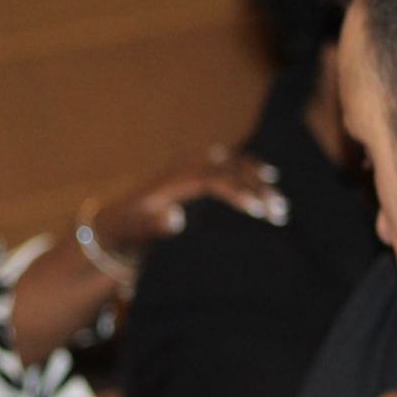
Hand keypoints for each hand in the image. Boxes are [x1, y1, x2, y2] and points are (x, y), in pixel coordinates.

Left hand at [94, 146, 287, 252]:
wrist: (116, 220)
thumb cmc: (127, 229)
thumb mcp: (135, 231)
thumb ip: (153, 225)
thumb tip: (175, 216)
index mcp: (172, 181)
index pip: (211, 178)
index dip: (235, 191)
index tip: (256, 210)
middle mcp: (185, 167)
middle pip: (229, 170)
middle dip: (256, 190)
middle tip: (278, 213)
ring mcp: (192, 166)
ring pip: (234, 166)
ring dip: (258, 183)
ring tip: (279, 207)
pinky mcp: (197, 172)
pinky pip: (229, 165)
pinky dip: (250, 171)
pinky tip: (270, 178)